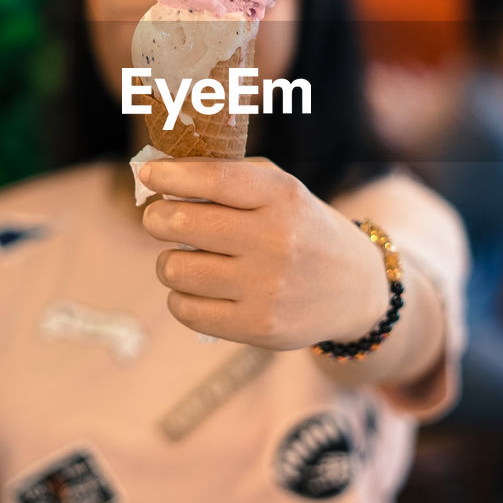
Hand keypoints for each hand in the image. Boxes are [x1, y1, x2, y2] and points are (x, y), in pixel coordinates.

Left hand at [139, 157, 386, 348]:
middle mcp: (277, 241)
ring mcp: (268, 288)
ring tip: (183, 259)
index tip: (148, 175)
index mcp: (283, 197)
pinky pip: (187, 310)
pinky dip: (181, 297)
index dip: (171, 176)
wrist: (355, 288)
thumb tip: (158, 175)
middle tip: (160, 219)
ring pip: (176, 269)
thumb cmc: (301, 229)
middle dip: (158, 219)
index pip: (215, 179)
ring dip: (168, 261)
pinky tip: (198, 289)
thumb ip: (228, 175)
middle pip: (184, 223)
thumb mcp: (281, 189)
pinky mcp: (259, 327)